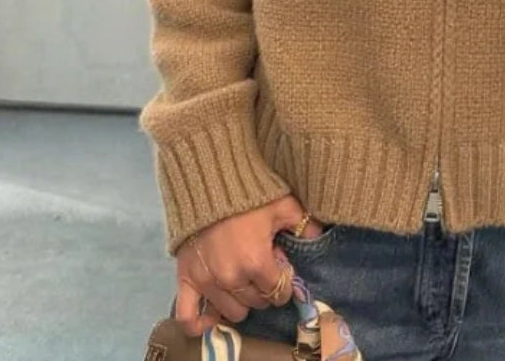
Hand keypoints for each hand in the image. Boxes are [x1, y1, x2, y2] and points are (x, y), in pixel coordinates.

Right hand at [173, 194, 327, 335]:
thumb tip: (319, 235)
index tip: (281, 267)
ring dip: (241, 300)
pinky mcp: (186, 279)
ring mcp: (207, 281)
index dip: (284, 281)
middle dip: (264, 289)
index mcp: (257, 262)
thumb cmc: (249, 194)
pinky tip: (210, 319)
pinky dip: (199, 323)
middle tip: (261, 267)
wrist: (209, 182)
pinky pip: (188, 315)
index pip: (278, 291)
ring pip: (232, 311)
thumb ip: (303, 223)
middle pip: (257, 302)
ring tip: (242, 279)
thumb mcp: (283, 205)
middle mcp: (232, 277)